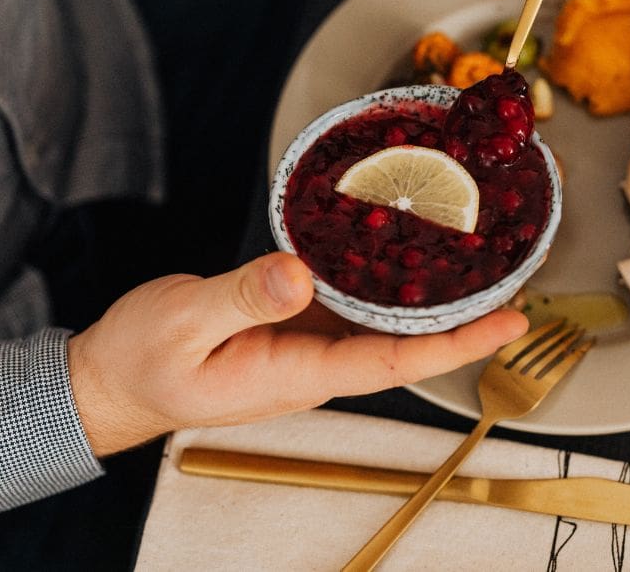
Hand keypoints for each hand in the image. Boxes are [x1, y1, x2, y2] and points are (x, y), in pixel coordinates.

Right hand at [67, 252, 527, 455]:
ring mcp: (303, 347)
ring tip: (479, 261)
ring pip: (381, 323)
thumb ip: (243, 296)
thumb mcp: (185, 321)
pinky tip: (399, 250)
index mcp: (295, 374)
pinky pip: (349, 305)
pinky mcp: (290, 326)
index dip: (456, 342)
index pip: (394, 360)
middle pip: (405, 344)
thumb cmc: (142, 360)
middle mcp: (312, 364)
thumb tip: (300, 271)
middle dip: (463, 319)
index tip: (509, 321)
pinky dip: (381, 280)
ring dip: (430, 298)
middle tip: (517, 278)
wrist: (111, 380)